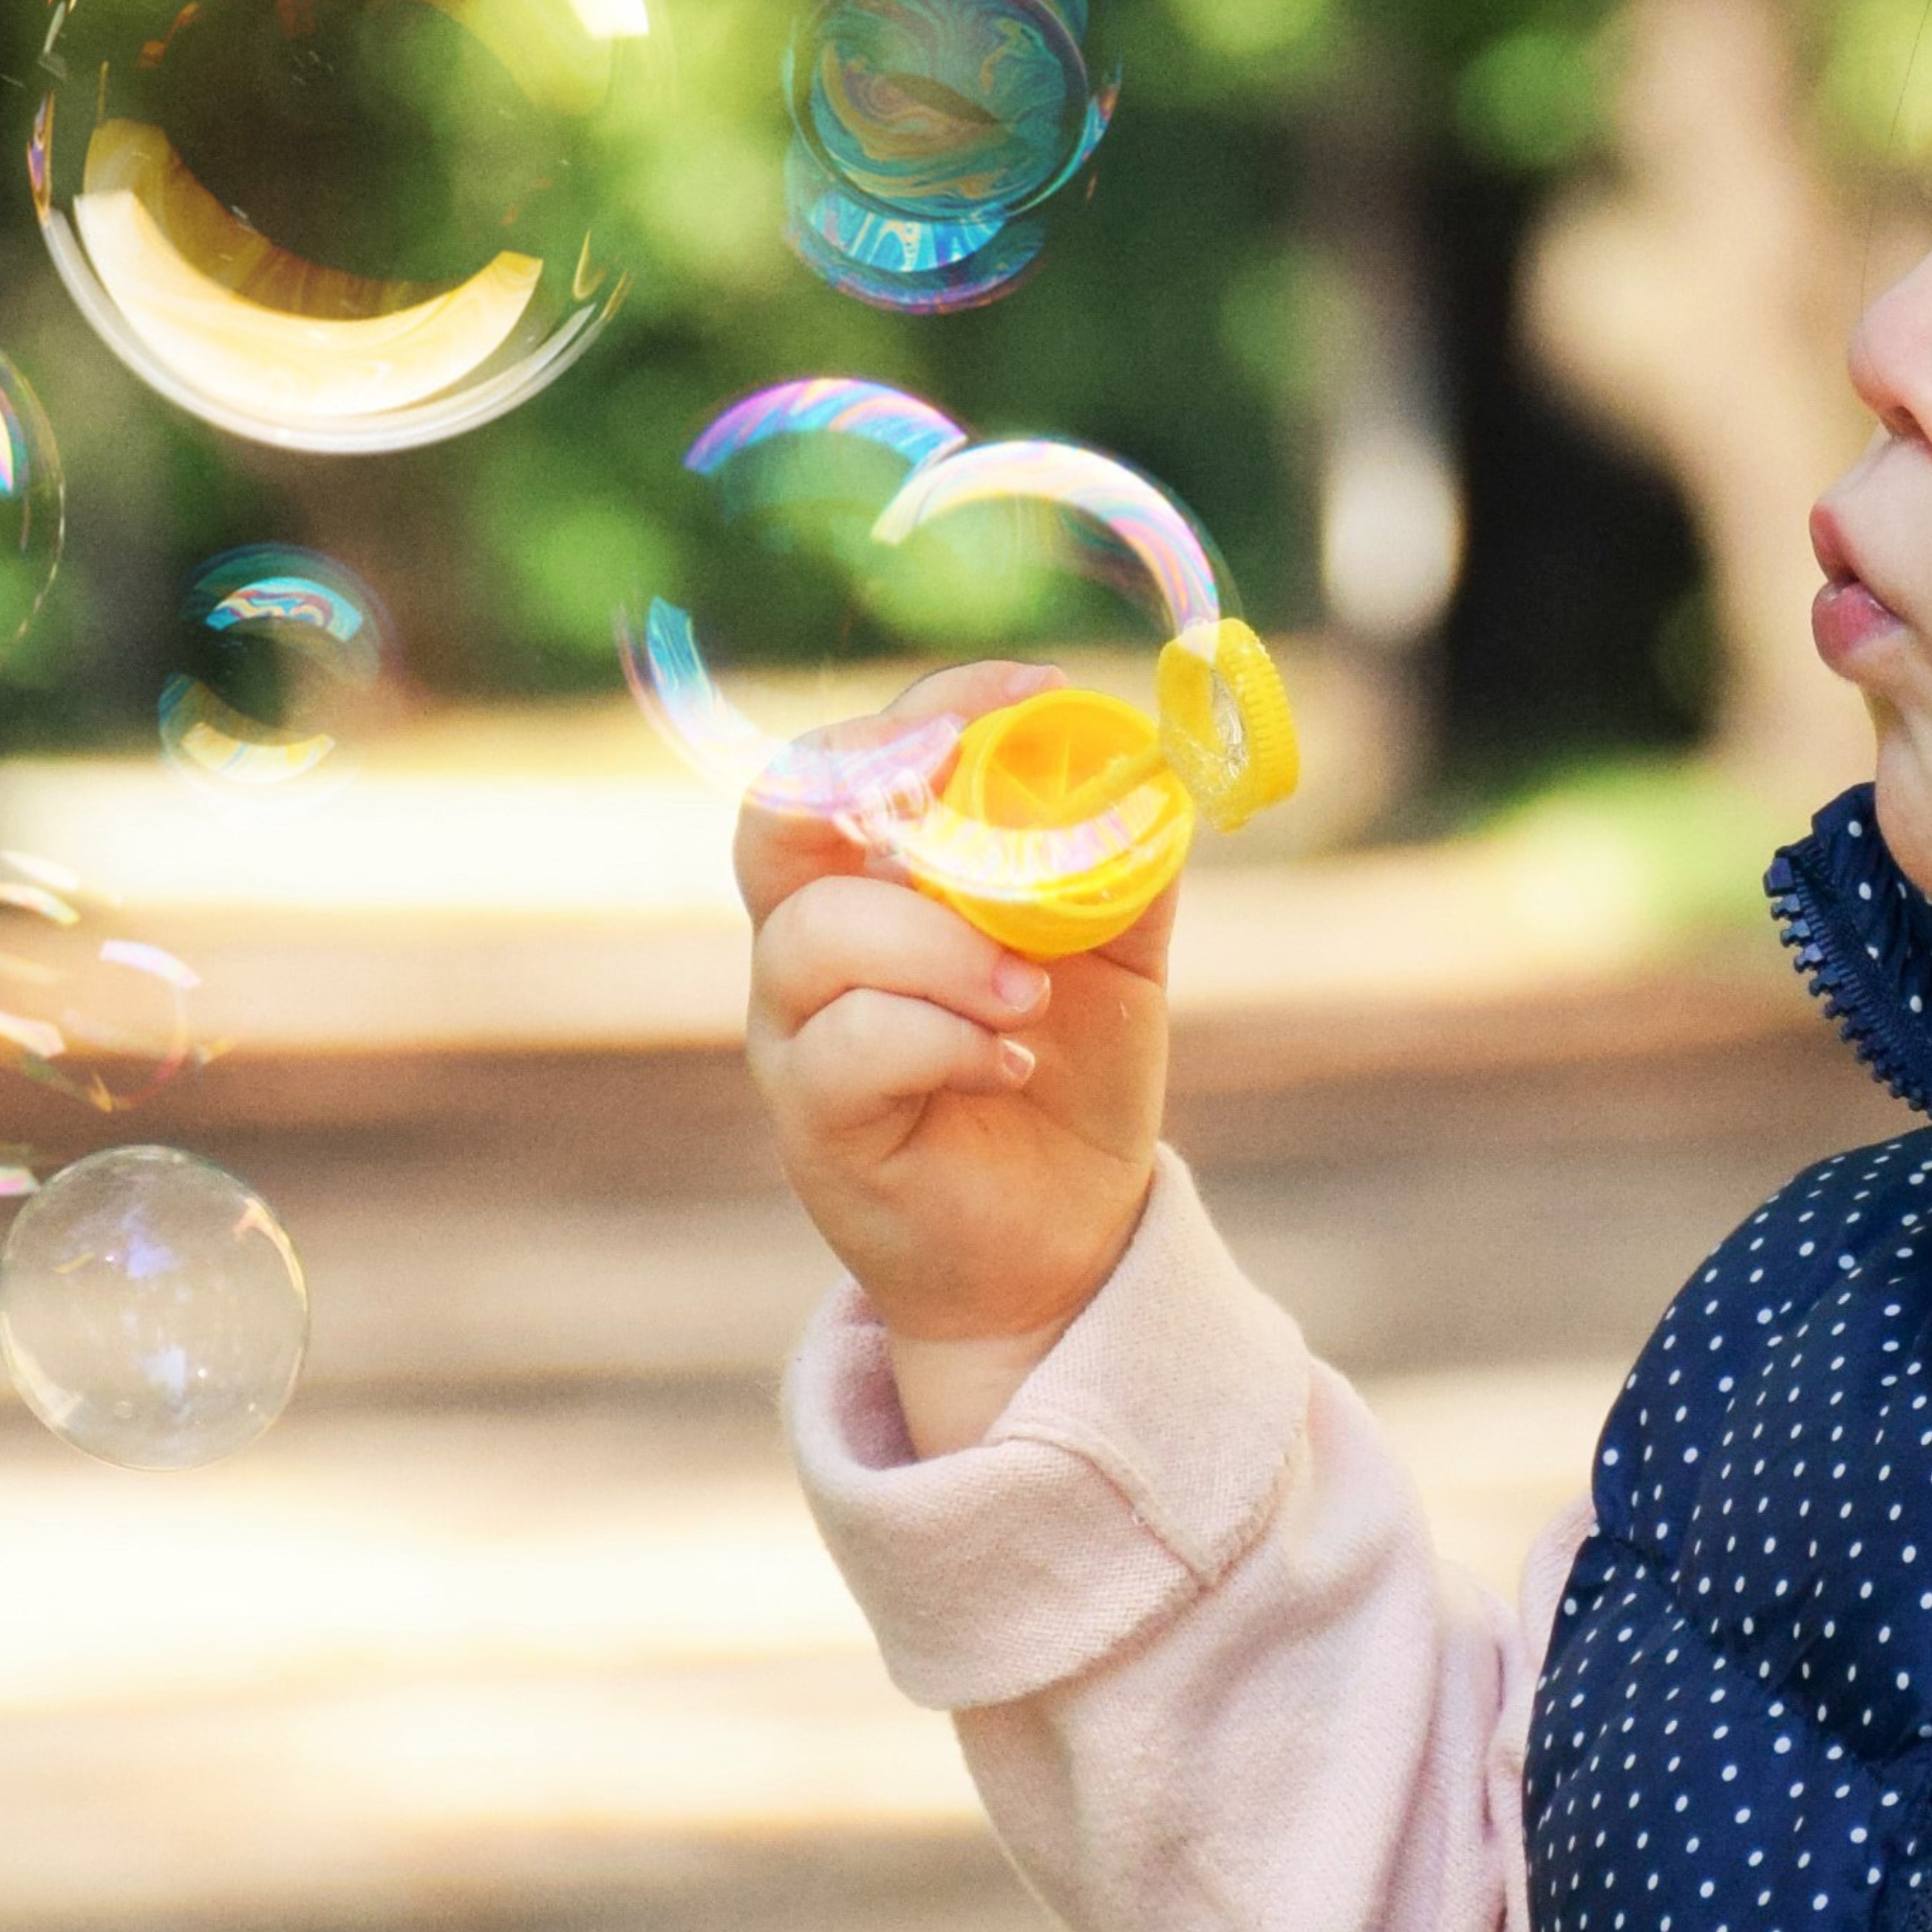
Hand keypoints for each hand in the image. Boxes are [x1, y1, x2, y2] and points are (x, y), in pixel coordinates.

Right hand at [740, 663, 1174, 1409]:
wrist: (1063, 1238)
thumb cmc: (1067, 1076)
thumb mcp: (1117, 953)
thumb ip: (1122, 858)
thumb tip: (1153, 759)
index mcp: (872, 877)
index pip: (854, 757)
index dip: (929, 706)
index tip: (1034, 692)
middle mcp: (809, 942)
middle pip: (778, 818)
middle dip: (872, 775)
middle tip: (966, 777)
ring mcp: (797, 1033)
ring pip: (816, 936)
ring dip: (940, 945)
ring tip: (1030, 992)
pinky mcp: (813, 1122)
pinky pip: (846, 1046)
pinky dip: (939, 1038)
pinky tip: (1006, 1062)